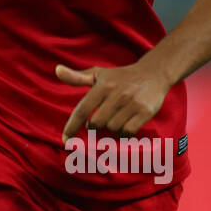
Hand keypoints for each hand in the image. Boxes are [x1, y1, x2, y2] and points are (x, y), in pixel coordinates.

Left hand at [56, 59, 170, 142]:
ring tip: (119, 115)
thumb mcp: (99, 74)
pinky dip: (125, 132)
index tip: (65, 140)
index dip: (72, 126)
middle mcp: (117, 94)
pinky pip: (128, 132)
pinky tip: (127, 122)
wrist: (154, 73)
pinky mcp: (145, 111)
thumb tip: (57, 70)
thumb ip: (77, 77)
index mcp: (103, 85)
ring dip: (112, 127)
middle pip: (97, 123)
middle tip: (103, 116)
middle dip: (96, 125)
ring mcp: (132, 103)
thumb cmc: (121, 77)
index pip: (83, 109)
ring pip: (112, 128)